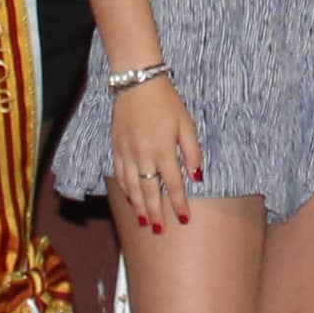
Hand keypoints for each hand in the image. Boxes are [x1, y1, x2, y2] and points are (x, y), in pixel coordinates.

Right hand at [110, 74, 204, 232]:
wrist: (137, 82)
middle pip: (150, 192)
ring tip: (145, 222)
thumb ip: (193, 152)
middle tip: (161, 230)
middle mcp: (143, 155)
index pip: (173, 185)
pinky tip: (131, 199)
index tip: (184, 219)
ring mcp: (126, 153)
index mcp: (163, 150)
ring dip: (139, 206)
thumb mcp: (187, 123)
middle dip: (156, 213)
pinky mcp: (115, 148)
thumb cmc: (166, 101)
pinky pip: (120, 175)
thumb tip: (197, 177)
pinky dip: (126, 190)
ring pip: (132, 187)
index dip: (179, 204)